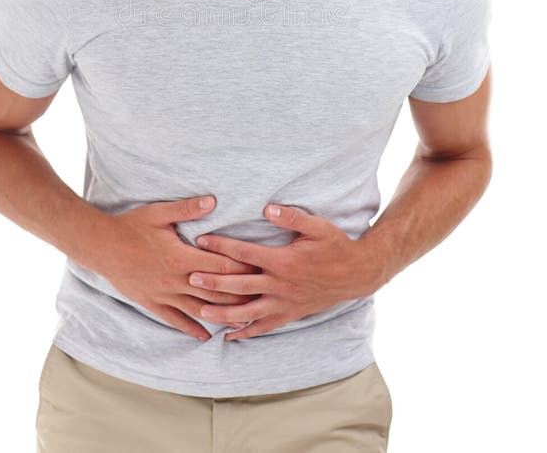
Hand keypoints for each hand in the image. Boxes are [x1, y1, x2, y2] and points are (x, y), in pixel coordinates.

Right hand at [95, 195, 261, 340]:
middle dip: (239, 295)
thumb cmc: (131, 226)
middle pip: (214, 290)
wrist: (101, 246)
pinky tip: (206, 336)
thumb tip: (213, 201)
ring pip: (198, 309)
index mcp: (181, 257)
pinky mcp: (152, 302)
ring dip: (221, 315)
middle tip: (261, 298)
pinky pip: (175, 319)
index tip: (260, 268)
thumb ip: (187, 209)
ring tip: (242, 322)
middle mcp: (175, 279)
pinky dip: (192, 328)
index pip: (219, 264)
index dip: (241, 267)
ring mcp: (163, 294)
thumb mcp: (159, 213)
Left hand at [191, 204, 385, 340]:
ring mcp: (284, 302)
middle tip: (190, 278)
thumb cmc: (335, 246)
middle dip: (214, 281)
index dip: (221, 246)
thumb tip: (267, 210)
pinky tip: (230, 337)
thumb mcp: (317, 226)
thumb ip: (291, 217)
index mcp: (282, 261)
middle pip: (239, 283)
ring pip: (248, 311)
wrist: (356, 274)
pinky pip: (264, 327)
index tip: (201, 241)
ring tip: (201, 312)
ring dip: (223, 312)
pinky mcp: (290, 314)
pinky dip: (246, 333)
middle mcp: (280, 284)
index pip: (244, 252)